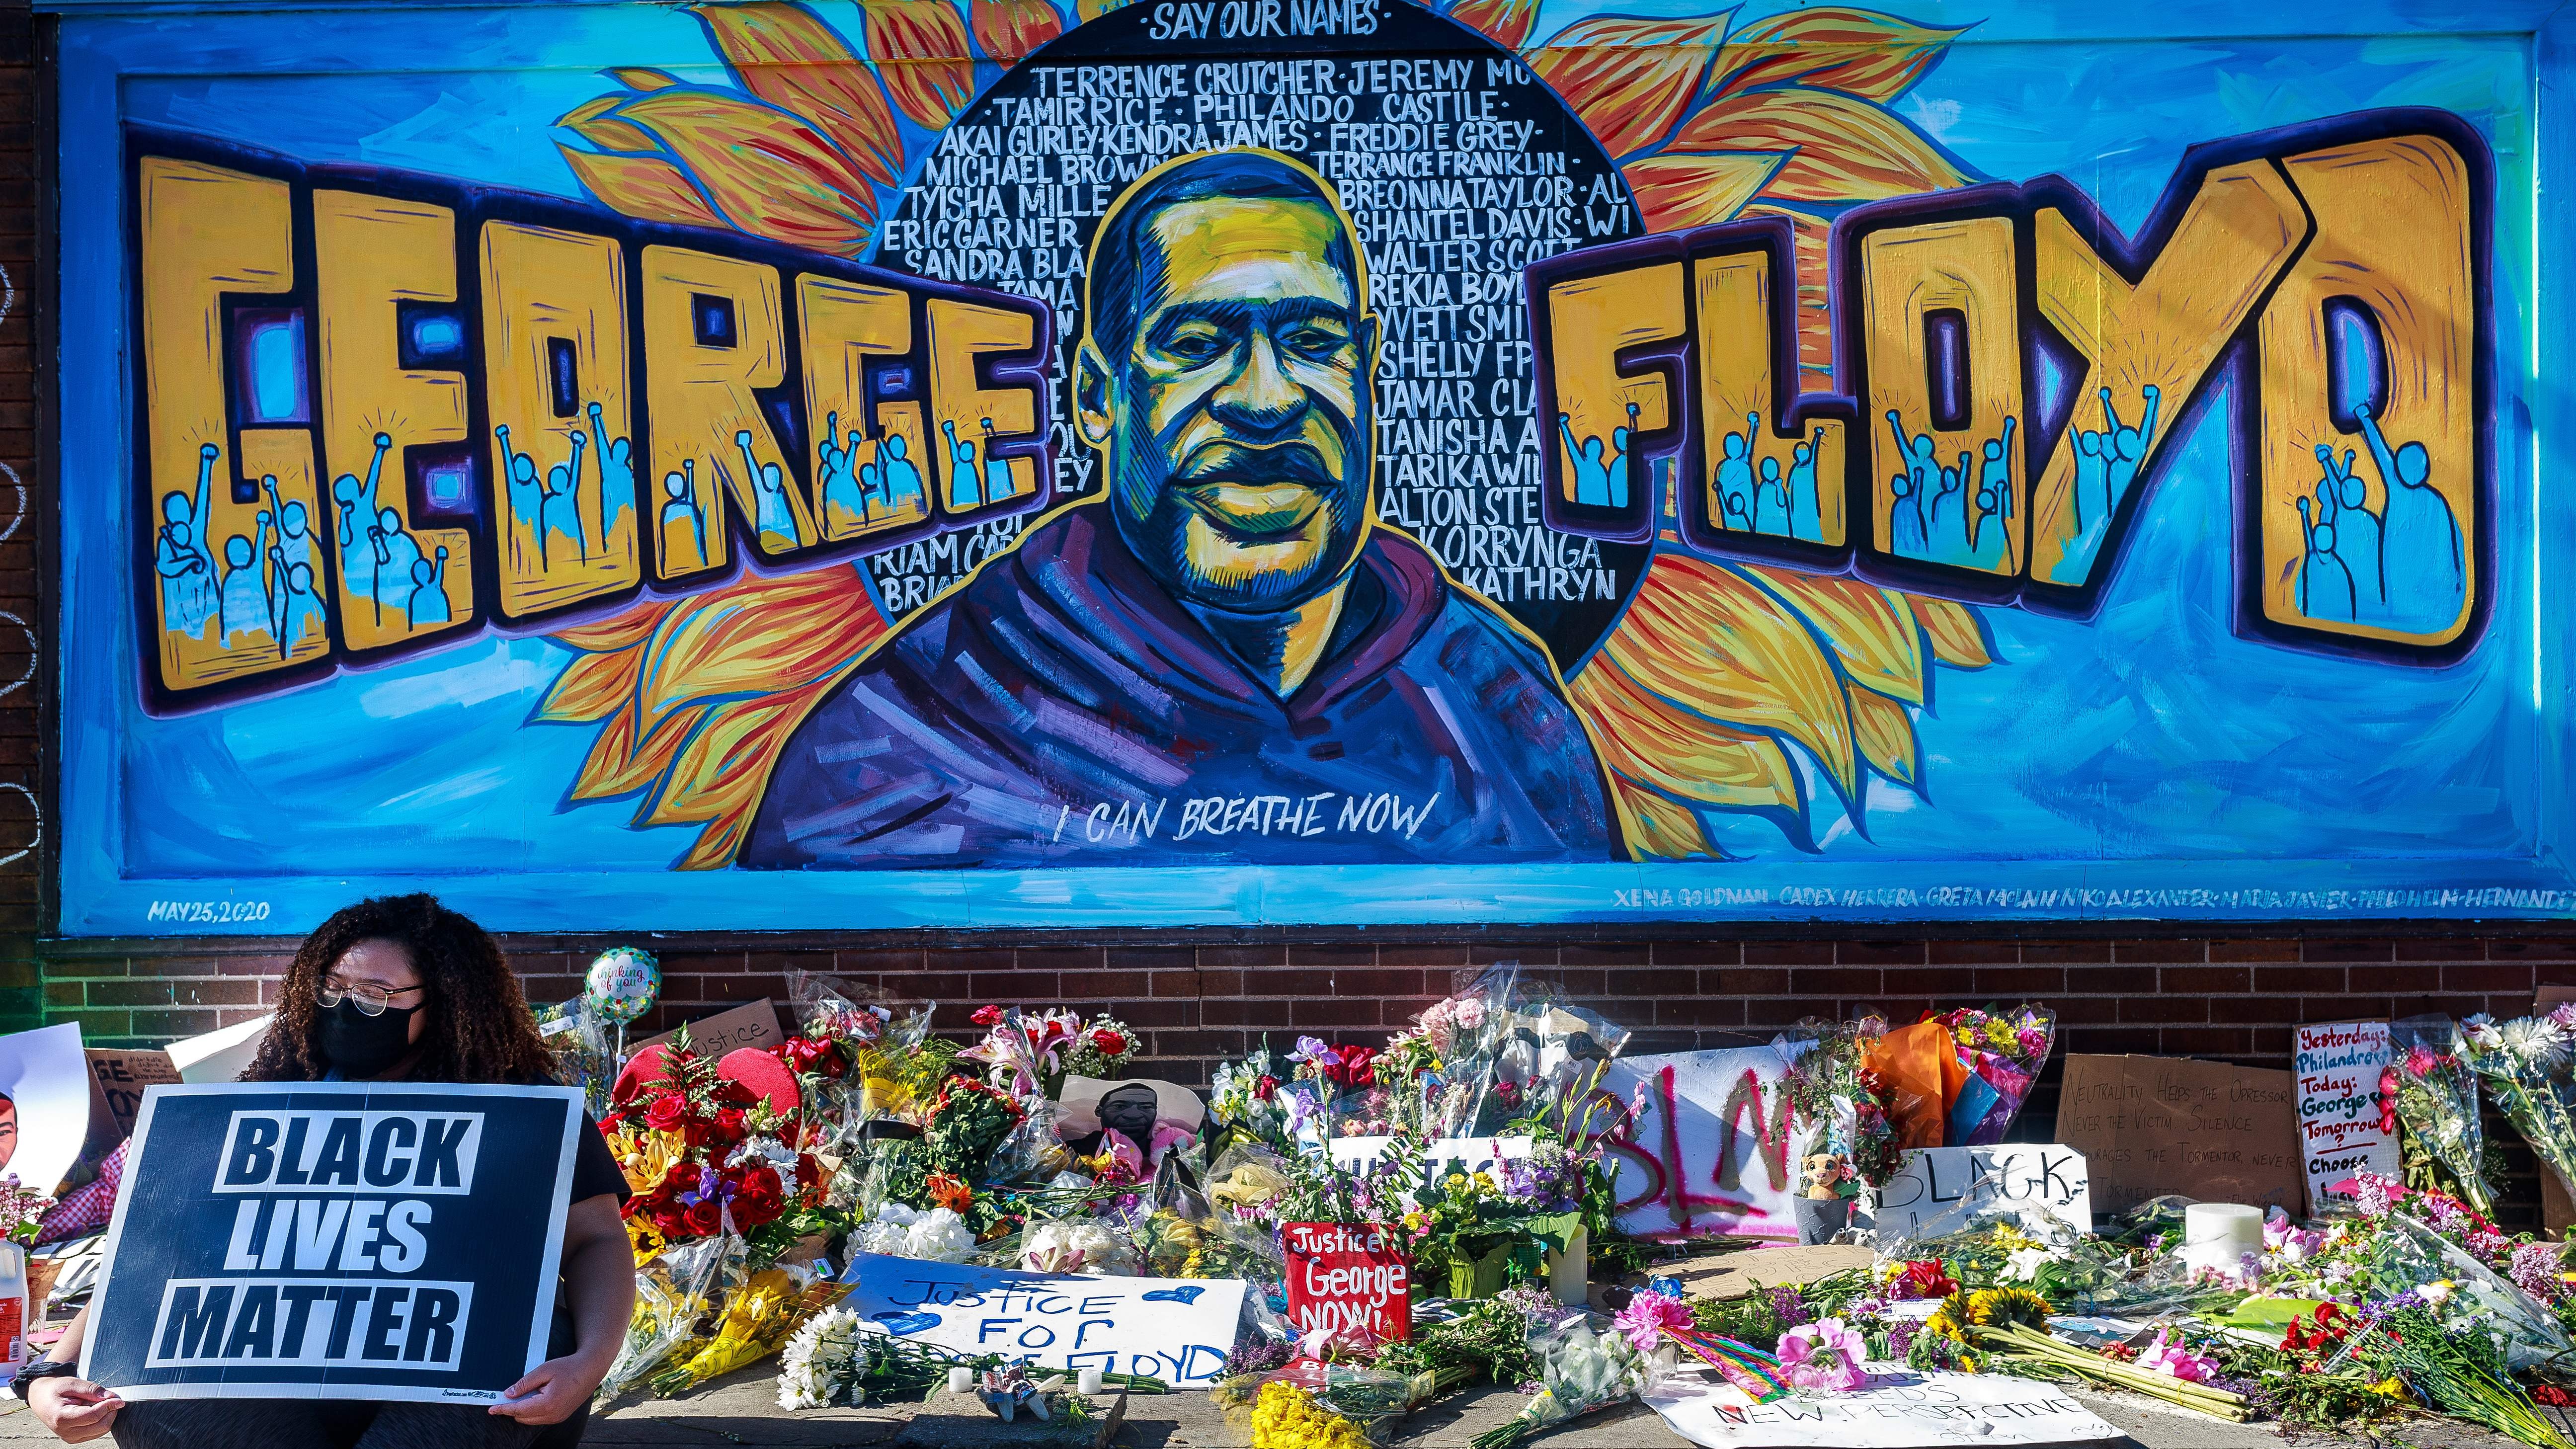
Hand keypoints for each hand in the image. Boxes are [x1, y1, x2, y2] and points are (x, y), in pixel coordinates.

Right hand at [29, 1375, 122, 1442]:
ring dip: (107, 1416)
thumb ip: (91, 1390)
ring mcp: (70, 1437)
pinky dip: (102, 1421)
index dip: (109, 1406)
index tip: (118, 1398)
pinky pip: (96, 1432)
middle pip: (100, 1426)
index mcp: (62, 1417)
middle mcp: (65, 1431)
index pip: (93, 1416)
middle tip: (112, 1399)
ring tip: (99, 1403)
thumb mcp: (71, 1383)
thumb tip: (110, 1396)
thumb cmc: (54, 1390)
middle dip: (110, 1412)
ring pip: (101, 1430)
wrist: (41, 1398)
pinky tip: (96, 1410)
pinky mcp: (75, 1438)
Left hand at [490, 1353, 608, 1424]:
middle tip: (511, 1394)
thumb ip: (525, 1383)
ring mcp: (557, 1418)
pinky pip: (540, 1418)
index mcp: (548, 1403)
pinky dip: (533, 1410)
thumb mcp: (544, 1370)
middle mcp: (553, 1415)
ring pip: (530, 1420)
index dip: (503, 1408)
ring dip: (524, 1409)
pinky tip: (538, 1396)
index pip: (518, 1410)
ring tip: (531, 1391)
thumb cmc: (569, 1367)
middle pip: (522, 1417)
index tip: (492, 1408)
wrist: (591, 1369)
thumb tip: (508, 1394)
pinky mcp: (560, 1417)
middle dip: (514, 1408)